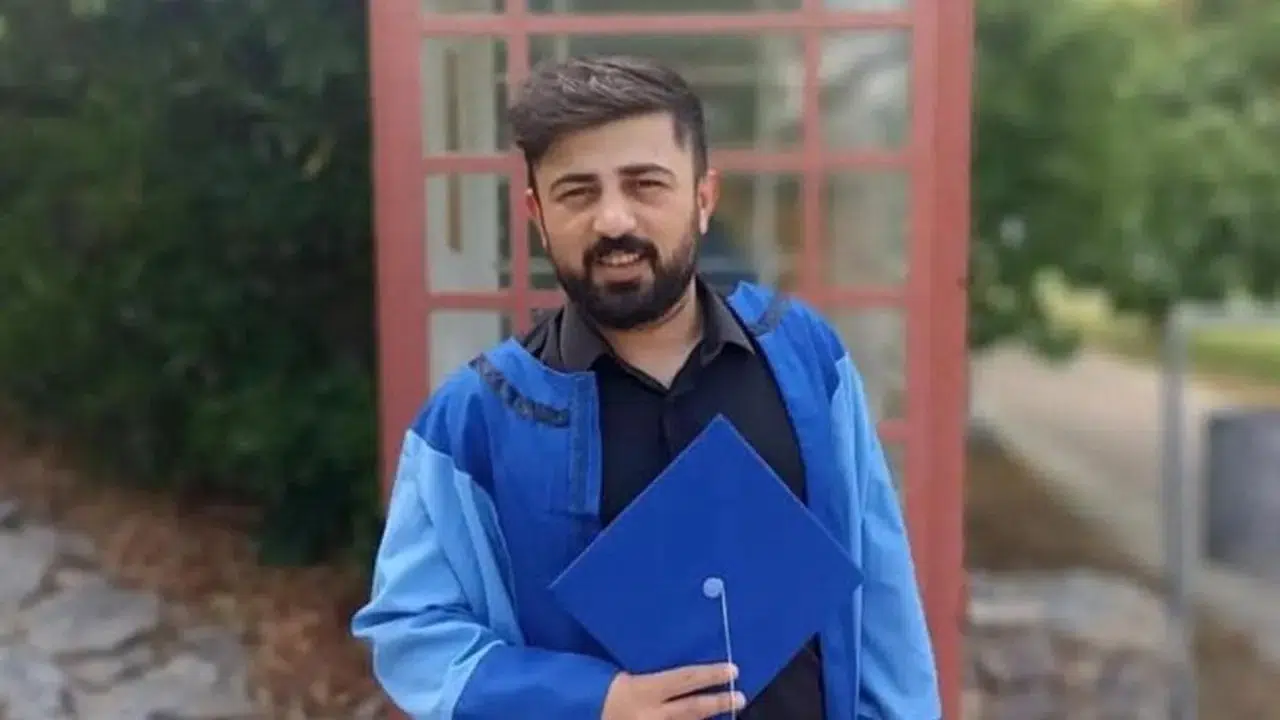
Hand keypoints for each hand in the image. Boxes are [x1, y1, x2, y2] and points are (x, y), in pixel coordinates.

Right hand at [601, 662, 744, 719]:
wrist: (572, 715)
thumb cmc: (589, 689)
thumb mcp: (615, 676)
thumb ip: (643, 675)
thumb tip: (674, 669)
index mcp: (642, 691)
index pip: (685, 680)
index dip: (710, 675)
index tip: (733, 670)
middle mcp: (649, 715)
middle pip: (693, 710)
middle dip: (718, 703)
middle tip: (740, 698)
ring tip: (727, 713)